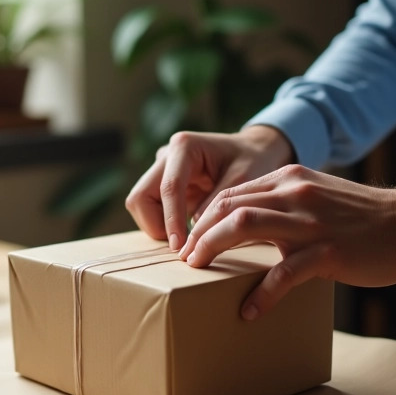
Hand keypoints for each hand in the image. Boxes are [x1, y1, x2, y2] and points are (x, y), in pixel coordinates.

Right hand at [124, 125, 294, 249]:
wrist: (255, 150)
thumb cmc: (253, 160)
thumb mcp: (244, 180)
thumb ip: (217, 205)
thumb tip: (193, 235)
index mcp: (184, 147)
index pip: (168, 188)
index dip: (171, 220)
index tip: (179, 246)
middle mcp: (166, 156)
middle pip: (140, 197)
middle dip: (156, 225)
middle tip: (180, 247)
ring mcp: (161, 171)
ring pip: (141, 205)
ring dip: (158, 227)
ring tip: (186, 241)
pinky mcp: (164, 186)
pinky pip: (152, 210)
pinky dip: (163, 226)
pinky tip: (186, 234)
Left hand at [179, 166, 395, 319]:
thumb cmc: (365, 218)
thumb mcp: (318, 198)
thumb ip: (285, 206)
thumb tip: (250, 227)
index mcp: (290, 180)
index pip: (232, 193)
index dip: (204, 217)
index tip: (191, 240)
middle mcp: (295, 194)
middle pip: (228, 206)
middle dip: (199, 232)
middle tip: (185, 258)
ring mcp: (310, 223)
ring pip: (245, 226)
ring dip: (213, 249)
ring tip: (198, 271)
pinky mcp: (328, 252)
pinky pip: (283, 273)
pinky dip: (261, 293)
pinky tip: (249, 311)